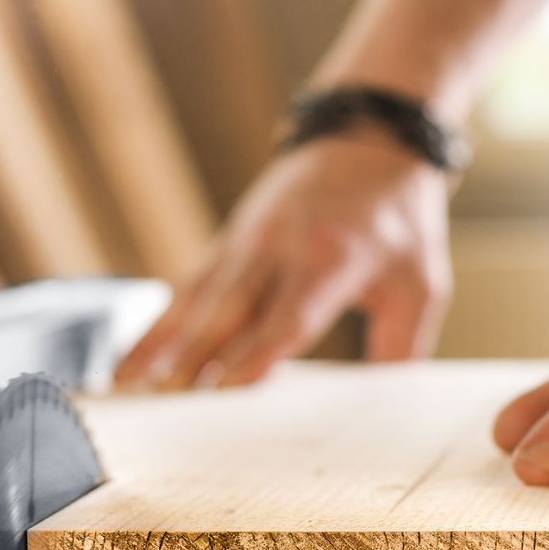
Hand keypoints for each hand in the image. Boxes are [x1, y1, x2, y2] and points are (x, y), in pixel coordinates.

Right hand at [115, 137, 452, 389]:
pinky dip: (154, 327)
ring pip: (196, 301)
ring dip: (162, 346)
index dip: (259, 351)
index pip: (291, 313)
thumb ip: (402, 345)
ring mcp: (245, 243)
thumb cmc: (397, 218)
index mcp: (333, 258)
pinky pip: (185, 291)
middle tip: (168, 404)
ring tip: (126, 389)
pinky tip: (127, 363)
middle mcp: (279, 248)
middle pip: (230, 310)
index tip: (227, 388)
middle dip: (197, 357)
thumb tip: (378, 409)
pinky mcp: (226, 245)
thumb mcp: (422, 280)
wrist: (367, 140)